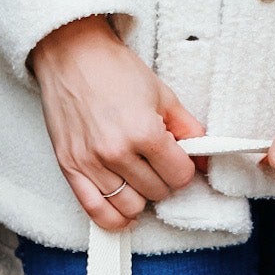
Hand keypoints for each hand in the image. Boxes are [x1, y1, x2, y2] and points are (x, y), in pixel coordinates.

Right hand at [30, 16, 202, 230]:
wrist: (70, 54)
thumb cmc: (114, 70)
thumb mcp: (162, 94)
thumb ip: (188, 130)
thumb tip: (204, 159)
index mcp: (144, 131)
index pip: (180, 176)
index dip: (184, 168)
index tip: (177, 159)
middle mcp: (117, 152)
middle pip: (158, 193)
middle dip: (163, 180)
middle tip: (155, 162)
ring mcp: (91, 163)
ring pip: (131, 207)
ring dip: (141, 197)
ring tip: (138, 178)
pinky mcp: (70, 168)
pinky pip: (96, 212)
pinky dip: (114, 219)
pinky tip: (125, 214)